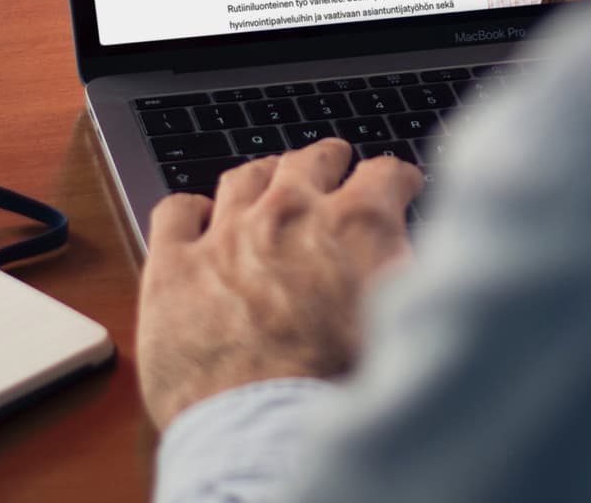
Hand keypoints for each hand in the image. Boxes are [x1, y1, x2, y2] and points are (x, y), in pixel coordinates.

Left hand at [136, 141, 423, 431]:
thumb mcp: (404, 315)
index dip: (397, 180)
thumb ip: (408, 267)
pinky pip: (175, 212)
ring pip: (246, 176)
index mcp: (356, 223)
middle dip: (329, 161)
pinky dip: (190, 211)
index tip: (398, 187)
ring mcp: (227, 234)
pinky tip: (197, 220)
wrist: (268, 432)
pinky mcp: (174, 267)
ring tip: (269, 185)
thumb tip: (415, 248)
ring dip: (264, 177)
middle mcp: (291, 213)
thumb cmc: (342, 387)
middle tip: (334, 169)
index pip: (384, 172)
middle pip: (311, 159)